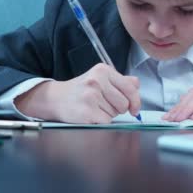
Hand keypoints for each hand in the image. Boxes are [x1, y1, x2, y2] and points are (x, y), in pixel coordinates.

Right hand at [15, 63, 139, 123]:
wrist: (55, 98)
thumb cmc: (80, 90)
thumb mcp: (100, 79)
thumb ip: (120, 81)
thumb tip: (137, 85)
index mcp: (103, 70)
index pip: (131, 87)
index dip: (135, 101)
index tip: (134, 109)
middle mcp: (97, 80)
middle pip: (124, 103)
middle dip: (118, 109)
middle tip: (104, 105)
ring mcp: (91, 96)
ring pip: (115, 113)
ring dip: (108, 115)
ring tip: (95, 108)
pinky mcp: (87, 111)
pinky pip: (106, 122)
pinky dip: (101, 122)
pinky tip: (91, 116)